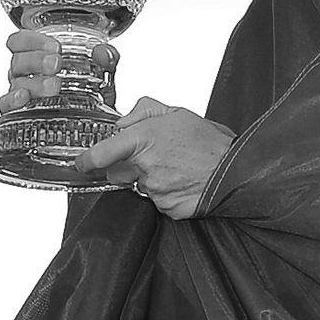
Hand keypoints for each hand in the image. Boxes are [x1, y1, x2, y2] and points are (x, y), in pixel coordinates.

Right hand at [0, 31, 118, 114]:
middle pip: (19, 60)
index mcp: (38, 59)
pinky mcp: (16, 115)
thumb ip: (105, 62)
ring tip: (54, 86)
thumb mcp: (101, 79)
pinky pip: (5, 105)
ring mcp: (19, 94)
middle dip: (37, 60)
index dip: (33, 40)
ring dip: (34, 82)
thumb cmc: (88, 99)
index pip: (21, 41)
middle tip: (57, 63)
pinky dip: (12, 100)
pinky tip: (24, 97)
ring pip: (15, 82)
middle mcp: (25, 75)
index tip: (55, 47)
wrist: (89, 131)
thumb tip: (104, 53)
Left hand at [73, 97, 234, 219]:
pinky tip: (182, 182)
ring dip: (149, 180)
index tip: (81, 163)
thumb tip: (122, 122)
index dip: (87, 160)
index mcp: (144, 139)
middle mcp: (145, 166)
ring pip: (138, 187)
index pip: (102, 154)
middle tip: (151, 157)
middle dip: (126, 167)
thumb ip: (144, 111)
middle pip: (117, 173)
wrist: (237, 171)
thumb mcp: (178, 113)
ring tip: (176, 168)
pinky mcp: (166, 208)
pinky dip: (165, 194)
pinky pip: (156, 201)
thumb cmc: (211, 143)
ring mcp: (155, 190)